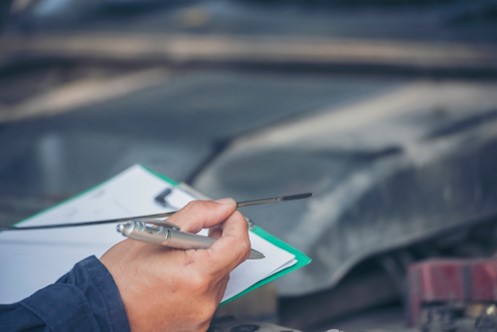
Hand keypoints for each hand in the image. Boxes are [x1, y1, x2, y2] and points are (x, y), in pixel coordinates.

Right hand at [100, 199, 250, 331]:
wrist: (98, 312)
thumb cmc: (120, 278)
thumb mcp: (156, 233)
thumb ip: (197, 214)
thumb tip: (223, 207)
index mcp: (197, 274)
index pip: (239, 244)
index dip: (236, 223)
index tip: (227, 216)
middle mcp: (204, 300)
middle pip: (229, 261)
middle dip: (216, 243)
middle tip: (192, 237)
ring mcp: (201, 316)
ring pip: (218, 279)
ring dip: (205, 265)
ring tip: (174, 263)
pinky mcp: (197, 327)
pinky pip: (207, 297)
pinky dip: (197, 284)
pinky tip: (174, 281)